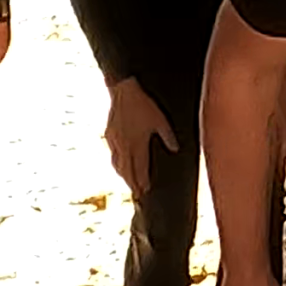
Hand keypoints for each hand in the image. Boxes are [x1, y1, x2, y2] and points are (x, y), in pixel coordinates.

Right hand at [105, 78, 178, 195]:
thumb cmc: (144, 105)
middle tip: (137, 194)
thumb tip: (176, 149)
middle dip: (132, 183)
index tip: (145, 190)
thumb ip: (168, 136)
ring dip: (123, 175)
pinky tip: (119, 164)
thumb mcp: (160, 120)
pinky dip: (116, 163)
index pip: (139, 169)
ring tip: (129, 183)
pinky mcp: (109, 135)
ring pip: (117, 165)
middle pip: (127, 171)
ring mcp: (115, 142)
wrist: (123, 92)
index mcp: (138, 144)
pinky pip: (112, 154)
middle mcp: (125, 146)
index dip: (142, 181)